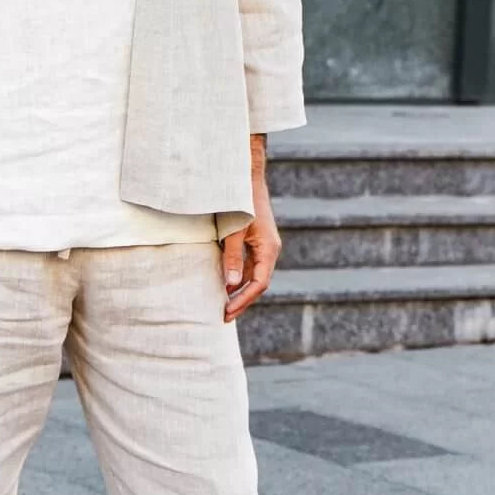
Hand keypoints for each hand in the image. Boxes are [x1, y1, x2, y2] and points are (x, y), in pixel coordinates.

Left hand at [222, 135, 281, 321]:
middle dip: (242, 301)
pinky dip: (239, 279)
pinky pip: (250, 267)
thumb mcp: (233, 231)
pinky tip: (226, 286)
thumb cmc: (241, 202)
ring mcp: (264, 247)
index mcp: (269, 248)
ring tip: (224, 306)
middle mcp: (270, 250)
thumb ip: (232, 257)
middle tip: (224, 316)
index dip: (244, 300)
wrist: (247, 178)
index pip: (259, 283)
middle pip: (258, 284)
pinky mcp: (256, 243)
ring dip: (240, 292)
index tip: (228, 311)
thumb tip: (231, 284)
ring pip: (254, 276)